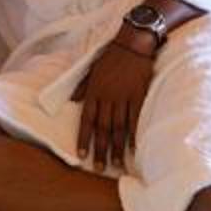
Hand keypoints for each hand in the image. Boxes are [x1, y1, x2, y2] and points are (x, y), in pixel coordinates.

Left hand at [72, 36, 157, 172]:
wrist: (132, 43)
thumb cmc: (111, 56)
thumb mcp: (91, 69)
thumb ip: (82, 87)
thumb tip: (72, 101)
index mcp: (94, 91)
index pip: (86, 119)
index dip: (84, 138)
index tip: (81, 155)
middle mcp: (107, 96)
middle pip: (102, 128)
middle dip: (99, 149)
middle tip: (99, 168)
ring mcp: (123, 97)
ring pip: (118, 127)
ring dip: (116, 147)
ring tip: (116, 164)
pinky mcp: (139, 95)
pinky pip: (135, 118)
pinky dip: (134, 134)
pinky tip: (134, 148)